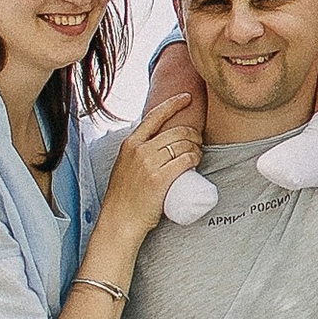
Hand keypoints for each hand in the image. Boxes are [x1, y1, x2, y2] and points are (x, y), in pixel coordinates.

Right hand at [101, 102, 203, 242]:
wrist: (120, 220)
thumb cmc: (125, 196)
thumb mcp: (125, 165)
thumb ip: (137, 152)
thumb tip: (158, 142)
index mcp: (130, 144)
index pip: (155, 115)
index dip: (173, 103)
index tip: (186, 98)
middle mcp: (139, 150)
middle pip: (176, 131)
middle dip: (192, 134)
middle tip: (197, 143)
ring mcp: (149, 164)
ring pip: (183, 145)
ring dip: (197, 147)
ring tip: (197, 155)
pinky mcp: (160, 179)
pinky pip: (185, 160)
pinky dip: (195, 158)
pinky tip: (196, 160)